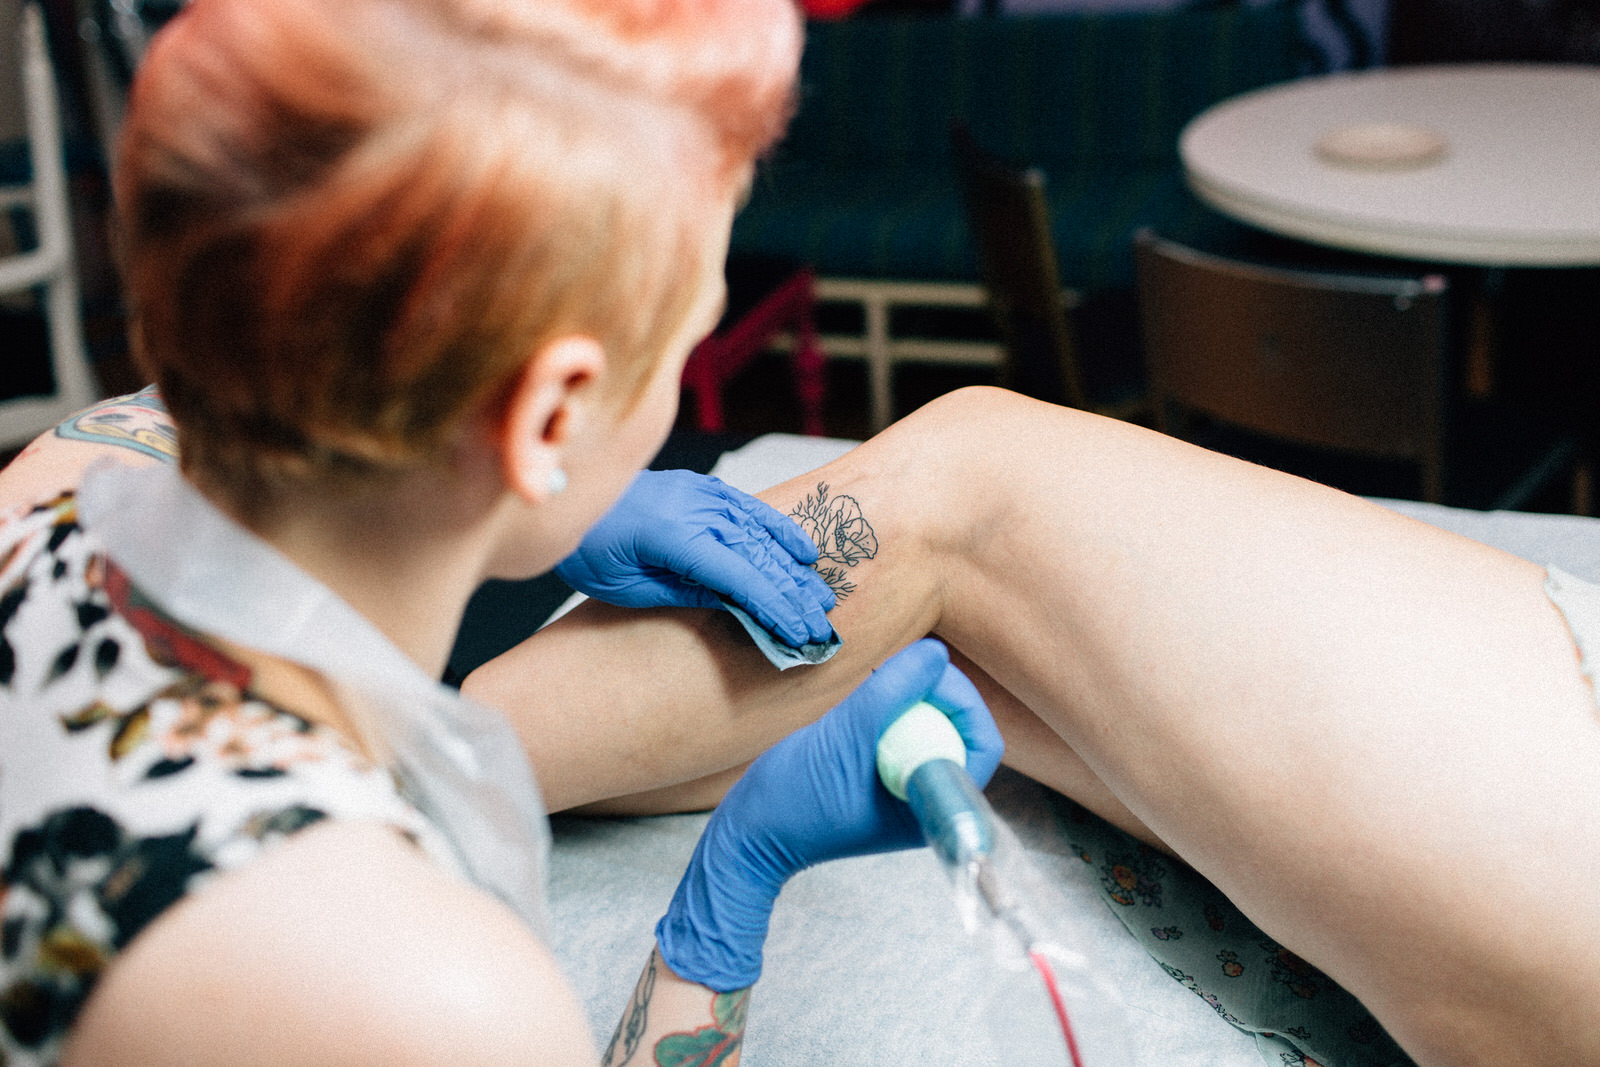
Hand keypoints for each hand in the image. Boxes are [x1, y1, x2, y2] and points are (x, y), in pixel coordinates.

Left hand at [555, 469, 835, 647]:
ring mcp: (699, 493)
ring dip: (794, 567)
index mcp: (673, 536)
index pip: (739, 576)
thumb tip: (735, 602)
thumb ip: (684, 591)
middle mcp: (694, 509)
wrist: (567, 496)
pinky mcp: (700, 488)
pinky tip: (801, 551)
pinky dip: (778, 529)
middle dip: (793, 594)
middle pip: (757, 556)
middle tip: (821, 625)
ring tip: (821, 596)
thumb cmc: (587, 549)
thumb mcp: (628, 587)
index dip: (774, 606)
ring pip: (760, 533)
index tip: (800, 631)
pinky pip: (749, 508)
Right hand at [654, 639, 1003, 990]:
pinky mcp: (879, 773)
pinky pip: (900, 729)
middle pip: (958, 728)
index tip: (926, 676)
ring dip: (905, 698)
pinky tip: (858, 706)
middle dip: (933, 694)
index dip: (963, 702)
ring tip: (871, 691)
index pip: (981, 744)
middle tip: (897, 673)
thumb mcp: (846, 736)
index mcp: (932, 806)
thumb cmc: (796, 799)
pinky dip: (884, 709)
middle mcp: (925, 797)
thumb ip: (894, 692)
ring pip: (928, 724)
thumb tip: (936, 652)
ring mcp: (902, 785)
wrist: (750, 832)